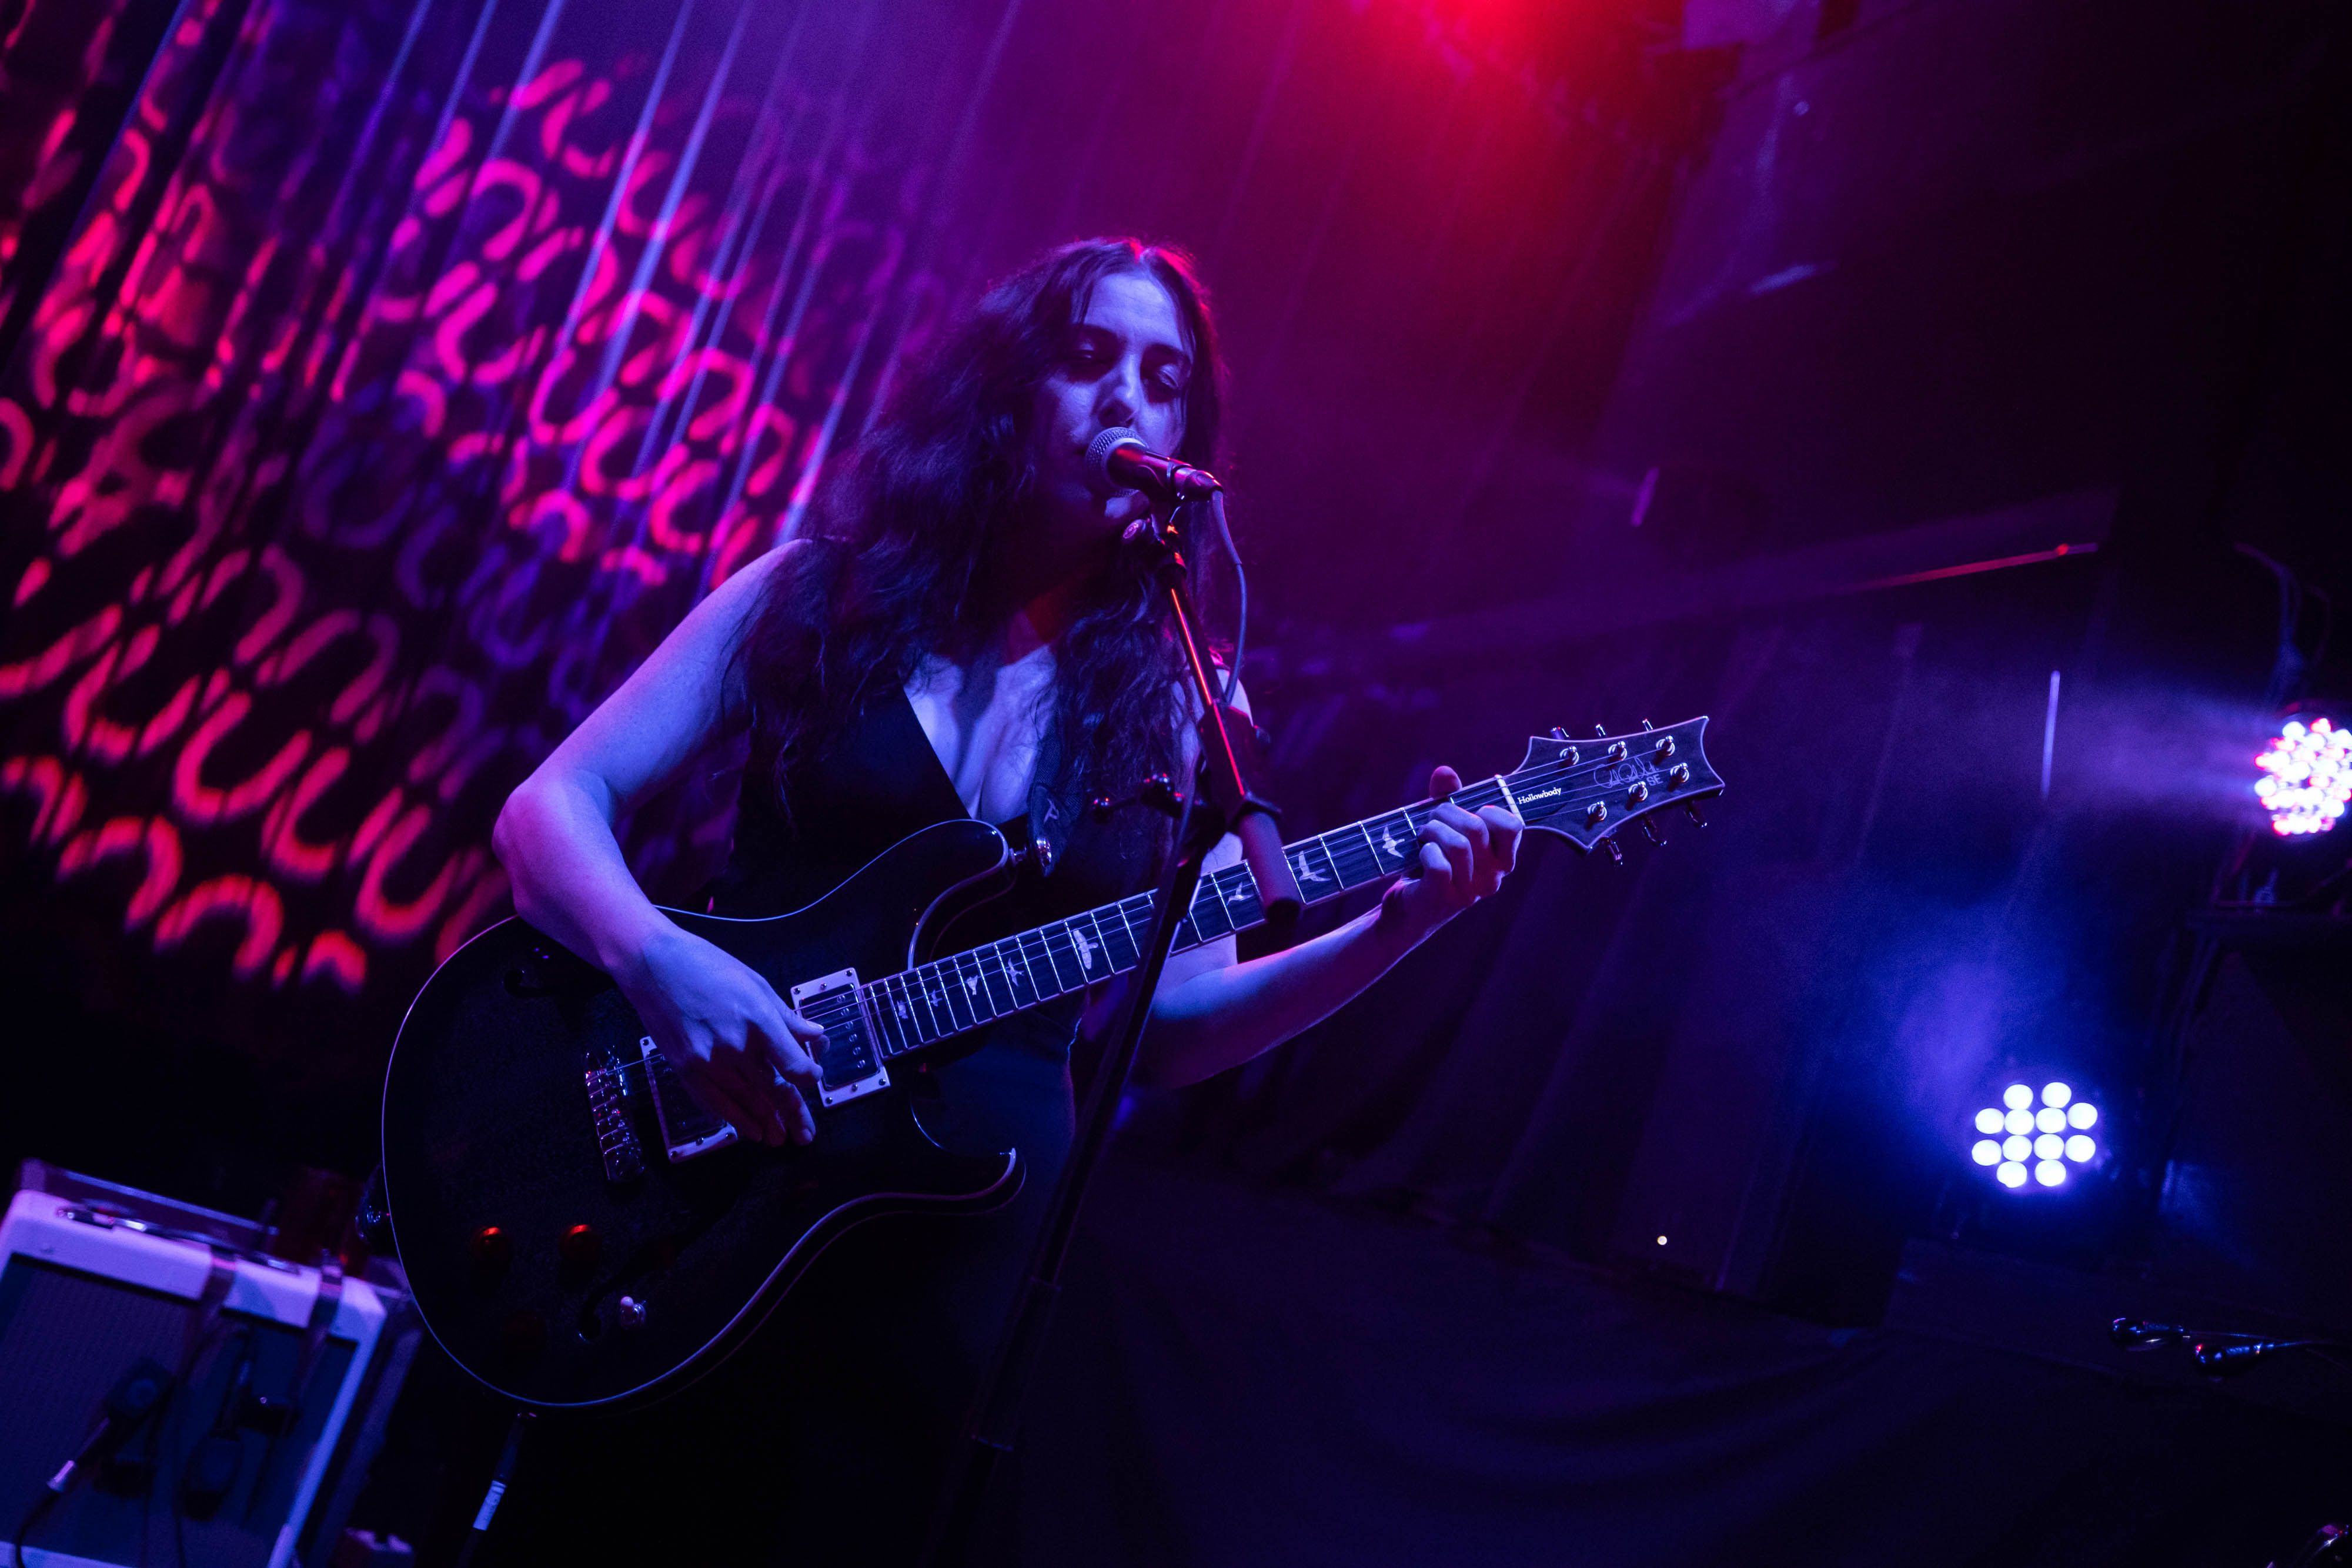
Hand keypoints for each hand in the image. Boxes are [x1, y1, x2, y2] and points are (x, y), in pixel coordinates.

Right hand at [617, 924, 826, 1146]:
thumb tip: (816, 1037)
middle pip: (772, 1091)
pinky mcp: (685, 1070)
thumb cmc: (708, 966)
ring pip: (745, 1103)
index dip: (809, 1079)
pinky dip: (733, 1118)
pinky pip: (713, 1103)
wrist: (652, 965)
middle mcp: (736, 1047)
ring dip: (765, 1124)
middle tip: (804, 1135)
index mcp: (759, 1021)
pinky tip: (748, 1130)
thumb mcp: (756, 983)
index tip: (813, 1081)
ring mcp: (708, 1062)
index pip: (794, 1066)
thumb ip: (786, 1017)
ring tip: (779, 1139)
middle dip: (792, 1115)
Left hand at [1380, 765, 1522, 941]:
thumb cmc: (1431, 862)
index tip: (1467, 812)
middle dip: (1445, 812)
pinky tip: (1420, 854)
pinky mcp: (1444, 899)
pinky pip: (1439, 864)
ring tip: (1422, 836)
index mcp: (1501, 859)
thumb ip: (1448, 797)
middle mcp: (1492, 878)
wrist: (1407, 908)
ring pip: (1459, 844)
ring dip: (1432, 831)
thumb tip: (1445, 772)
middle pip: (1477, 827)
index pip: (1513, 824)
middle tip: (1430, 820)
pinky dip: (1425, 851)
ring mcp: (1470, 892)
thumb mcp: (1443, 826)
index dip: (1487, 809)